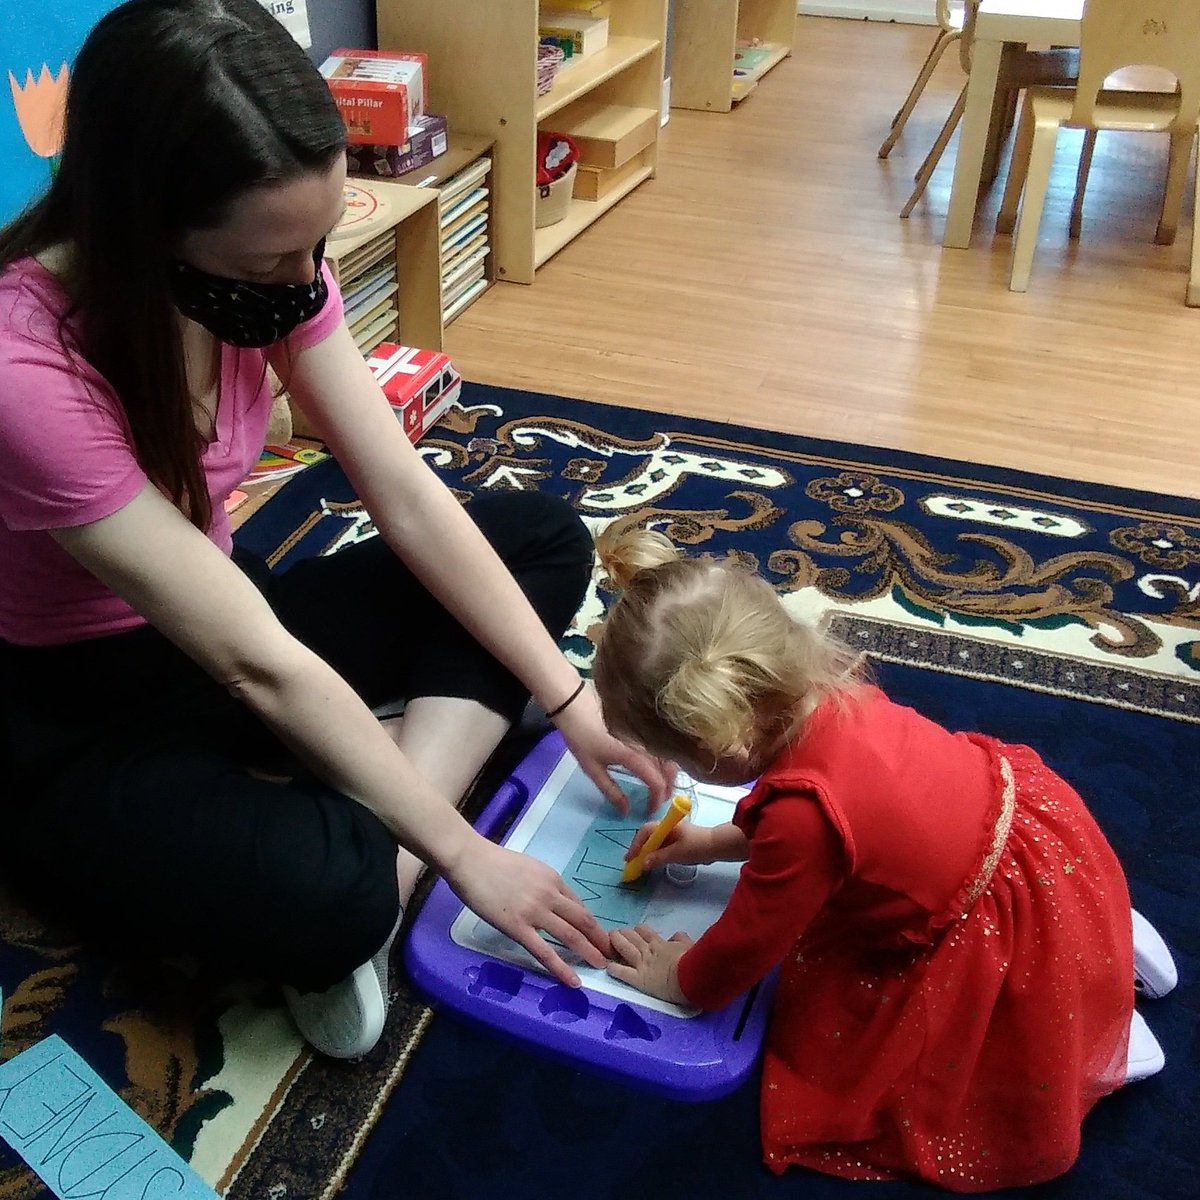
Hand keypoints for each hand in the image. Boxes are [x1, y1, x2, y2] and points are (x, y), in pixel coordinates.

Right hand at [445, 836, 609, 986]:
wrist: (470, 860)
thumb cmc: (494, 862)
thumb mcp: (529, 868)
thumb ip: (543, 885)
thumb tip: (553, 902)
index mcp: (553, 879)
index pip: (580, 906)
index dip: (593, 924)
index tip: (600, 937)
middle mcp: (550, 895)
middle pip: (583, 921)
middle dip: (600, 939)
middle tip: (612, 954)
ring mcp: (535, 912)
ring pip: (570, 936)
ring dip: (589, 953)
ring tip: (602, 966)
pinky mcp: (518, 927)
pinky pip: (544, 952)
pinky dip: (561, 968)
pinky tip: (573, 980)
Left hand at [553, 683, 672, 815]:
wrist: (574, 703)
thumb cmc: (581, 737)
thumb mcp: (592, 769)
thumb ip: (612, 791)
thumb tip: (626, 811)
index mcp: (634, 756)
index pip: (657, 783)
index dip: (657, 801)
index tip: (649, 811)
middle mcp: (647, 744)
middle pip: (671, 770)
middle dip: (668, 789)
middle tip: (658, 801)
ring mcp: (648, 733)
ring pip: (671, 756)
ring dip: (670, 775)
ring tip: (660, 786)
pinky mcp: (645, 725)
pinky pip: (664, 746)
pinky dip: (667, 760)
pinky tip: (658, 766)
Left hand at [606, 925, 691, 1003]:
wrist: (690, 977)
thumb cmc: (694, 962)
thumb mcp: (690, 946)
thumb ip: (681, 940)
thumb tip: (678, 935)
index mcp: (660, 944)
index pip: (644, 932)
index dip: (637, 930)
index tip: (634, 931)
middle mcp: (648, 951)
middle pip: (631, 937)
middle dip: (622, 934)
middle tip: (615, 933)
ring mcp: (642, 964)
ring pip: (624, 949)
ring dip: (615, 943)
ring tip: (608, 941)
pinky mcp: (639, 979)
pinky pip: (623, 972)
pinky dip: (614, 969)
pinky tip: (607, 966)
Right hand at [625, 816, 713, 872]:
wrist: (718, 846)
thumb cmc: (697, 846)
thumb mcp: (677, 853)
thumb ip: (659, 858)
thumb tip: (642, 863)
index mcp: (666, 825)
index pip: (645, 832)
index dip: (636, 844)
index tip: (630, 858)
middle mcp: (668, 827)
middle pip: (648, 836)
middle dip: (640, 849)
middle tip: (633, 863)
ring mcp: (673, 834)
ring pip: (655, 842)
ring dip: (647, 853)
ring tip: (640, 865)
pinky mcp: (678, 841)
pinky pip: (662, 847)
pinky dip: (656, 854)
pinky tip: (654, 863)